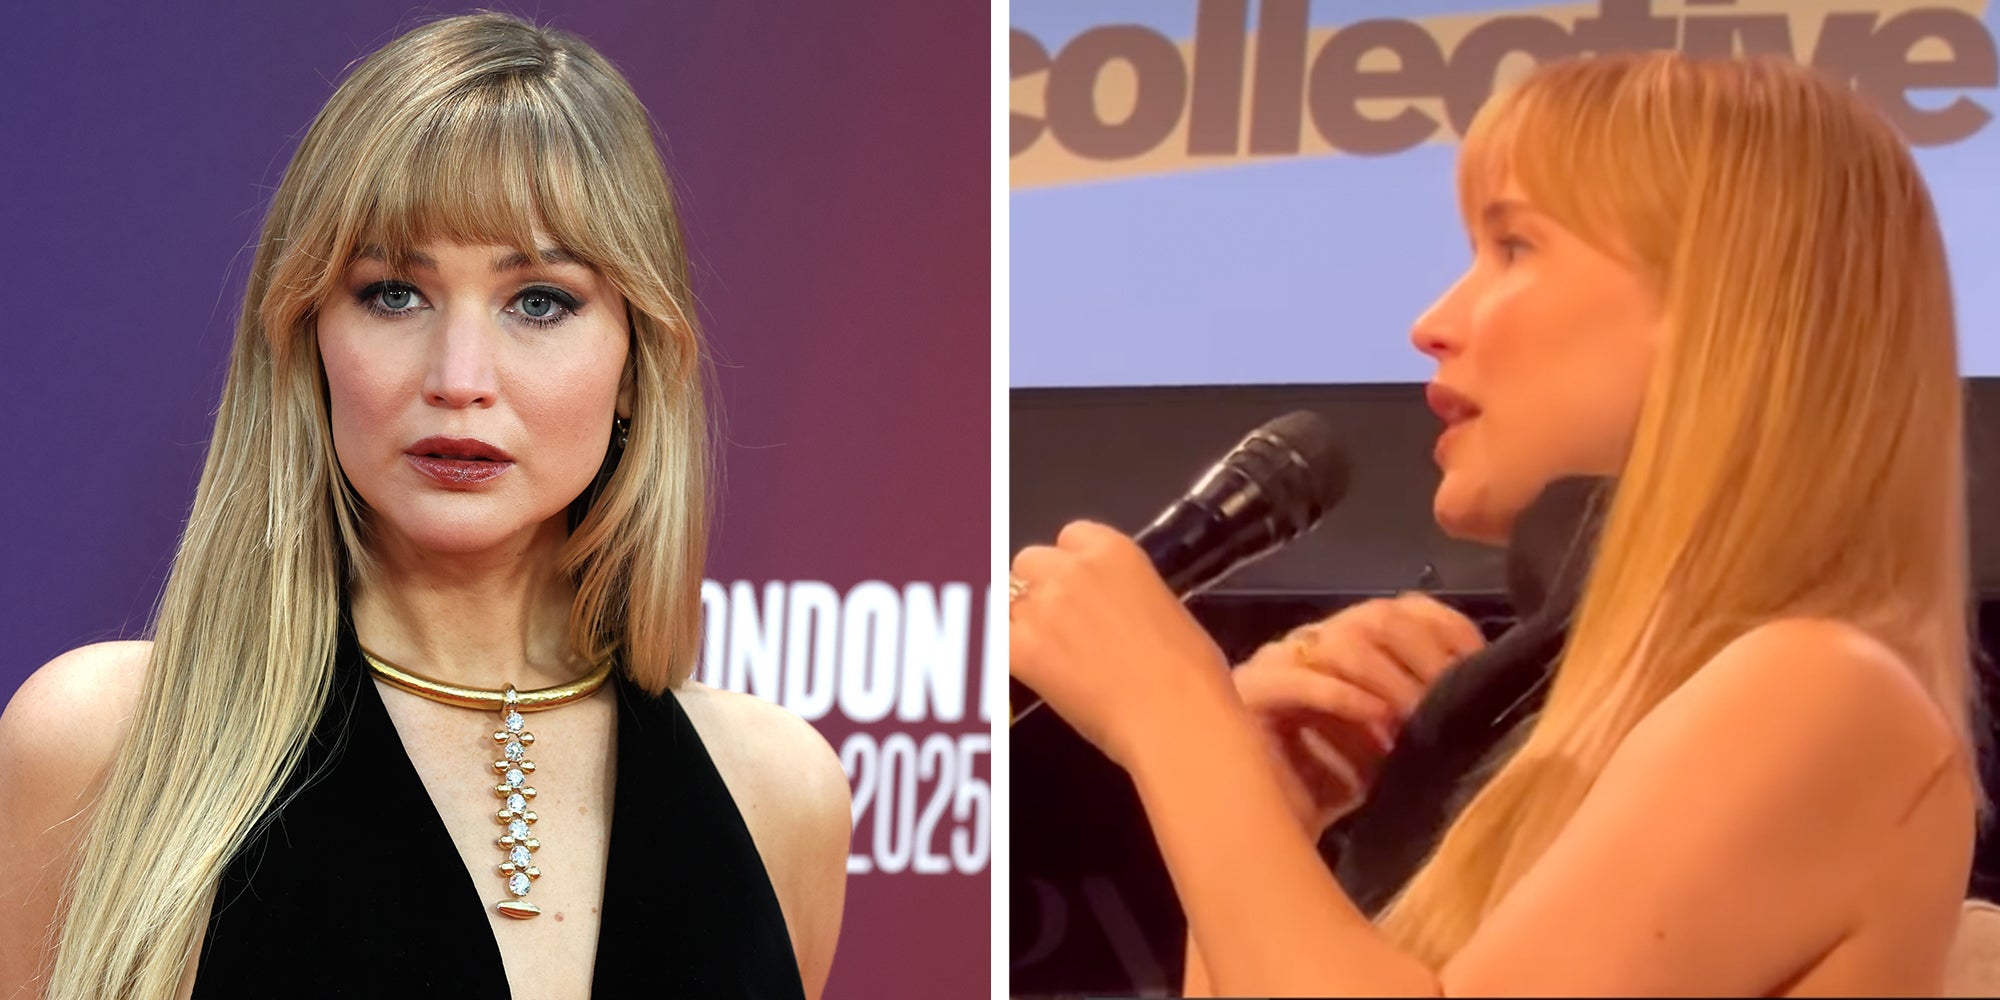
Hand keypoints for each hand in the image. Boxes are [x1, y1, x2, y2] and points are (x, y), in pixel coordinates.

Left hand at [1009, 521, 1237, 768]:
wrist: (1177, 716)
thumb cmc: (1191, 674)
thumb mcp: (1166, 608)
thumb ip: (1128, 594)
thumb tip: (1117, 612)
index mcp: (1113, 550)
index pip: (1070, 538)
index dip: (1072, 568)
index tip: (1081, 594)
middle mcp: (1072, 568)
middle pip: (1029, 563)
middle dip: (1040, 590)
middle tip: (1062, 628)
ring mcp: (1043, 606)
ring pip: (1006, 600)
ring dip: (1021, 623)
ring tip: (1050, 657)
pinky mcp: (1021, 648)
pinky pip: (993, 640)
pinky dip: (1005, 655)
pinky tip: (1027, 673)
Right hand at [1236, 593, 1486, 837]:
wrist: (1274, 832)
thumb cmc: (1336, 786)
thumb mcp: (1395, 745)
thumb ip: (1423, 715)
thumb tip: (1475, 703)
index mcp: (1351, 641)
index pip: (1409, 609)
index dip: (1449, 632)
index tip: (1480, 669)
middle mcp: (1314, 639)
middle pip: (1378, 618)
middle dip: (1424, 659)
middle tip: (1450, 703)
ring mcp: (1277, 659)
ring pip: (1342, 641)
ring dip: (1388, 681)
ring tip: (1414, 718)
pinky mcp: (1247, 690)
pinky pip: (1297, 678)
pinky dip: (1343, 696)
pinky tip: (1374, 718)